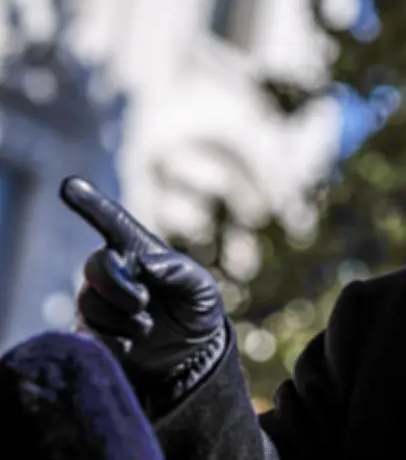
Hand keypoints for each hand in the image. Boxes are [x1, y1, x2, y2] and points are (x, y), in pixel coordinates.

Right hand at [60, 177, 225, 380]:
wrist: (189, 354)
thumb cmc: (196, 310)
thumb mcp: (202, 290)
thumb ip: (181, 272)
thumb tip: (148, 264)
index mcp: (140, 251)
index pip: (113, 222)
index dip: (91, 203)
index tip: (69, 184)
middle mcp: (115, 271)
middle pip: (95, 266)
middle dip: (119, 287)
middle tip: (143, 303)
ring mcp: (99, 300)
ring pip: (89, 303)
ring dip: (121, 319)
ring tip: (147, 328)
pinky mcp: (91, 331)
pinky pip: (85, 333)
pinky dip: (110, 341)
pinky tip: (129, 345)